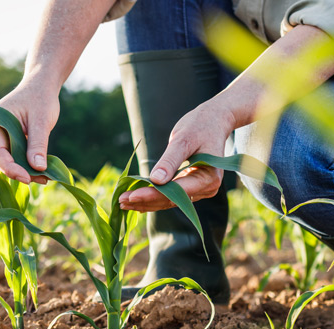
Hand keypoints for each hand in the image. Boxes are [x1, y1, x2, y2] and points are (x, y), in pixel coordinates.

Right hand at [0, 80, 59, 184]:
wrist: (42, 86)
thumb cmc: (40, 98)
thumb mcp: (41, 121)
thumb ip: (38, 144)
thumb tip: (38, 168)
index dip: (10, 167)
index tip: (27, 178)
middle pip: (2, 159)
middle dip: (21, 171)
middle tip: (42, 179)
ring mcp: (1, 137)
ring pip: (10, 160)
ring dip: (27, 170)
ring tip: (46, 178)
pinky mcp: (11, 141)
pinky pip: (17, 156)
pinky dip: (29, 165)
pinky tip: (44, 172)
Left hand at [118, 102, 235, 211]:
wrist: (214, 121)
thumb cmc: (200, 126)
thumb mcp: (184, 139)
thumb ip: (170, 160)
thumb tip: (156, 180)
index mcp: (209, 178)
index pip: (176, 192)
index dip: (153, 195)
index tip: (131, 196)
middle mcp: (207, 188)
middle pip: (172, 200)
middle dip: (145, 201)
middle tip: (120, 201)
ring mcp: (200, 190)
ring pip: (169, 201)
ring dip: (146, 202)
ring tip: (122, 202)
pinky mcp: (191, 187)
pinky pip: (170, 196)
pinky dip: (153, 197)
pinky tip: (135, 200)